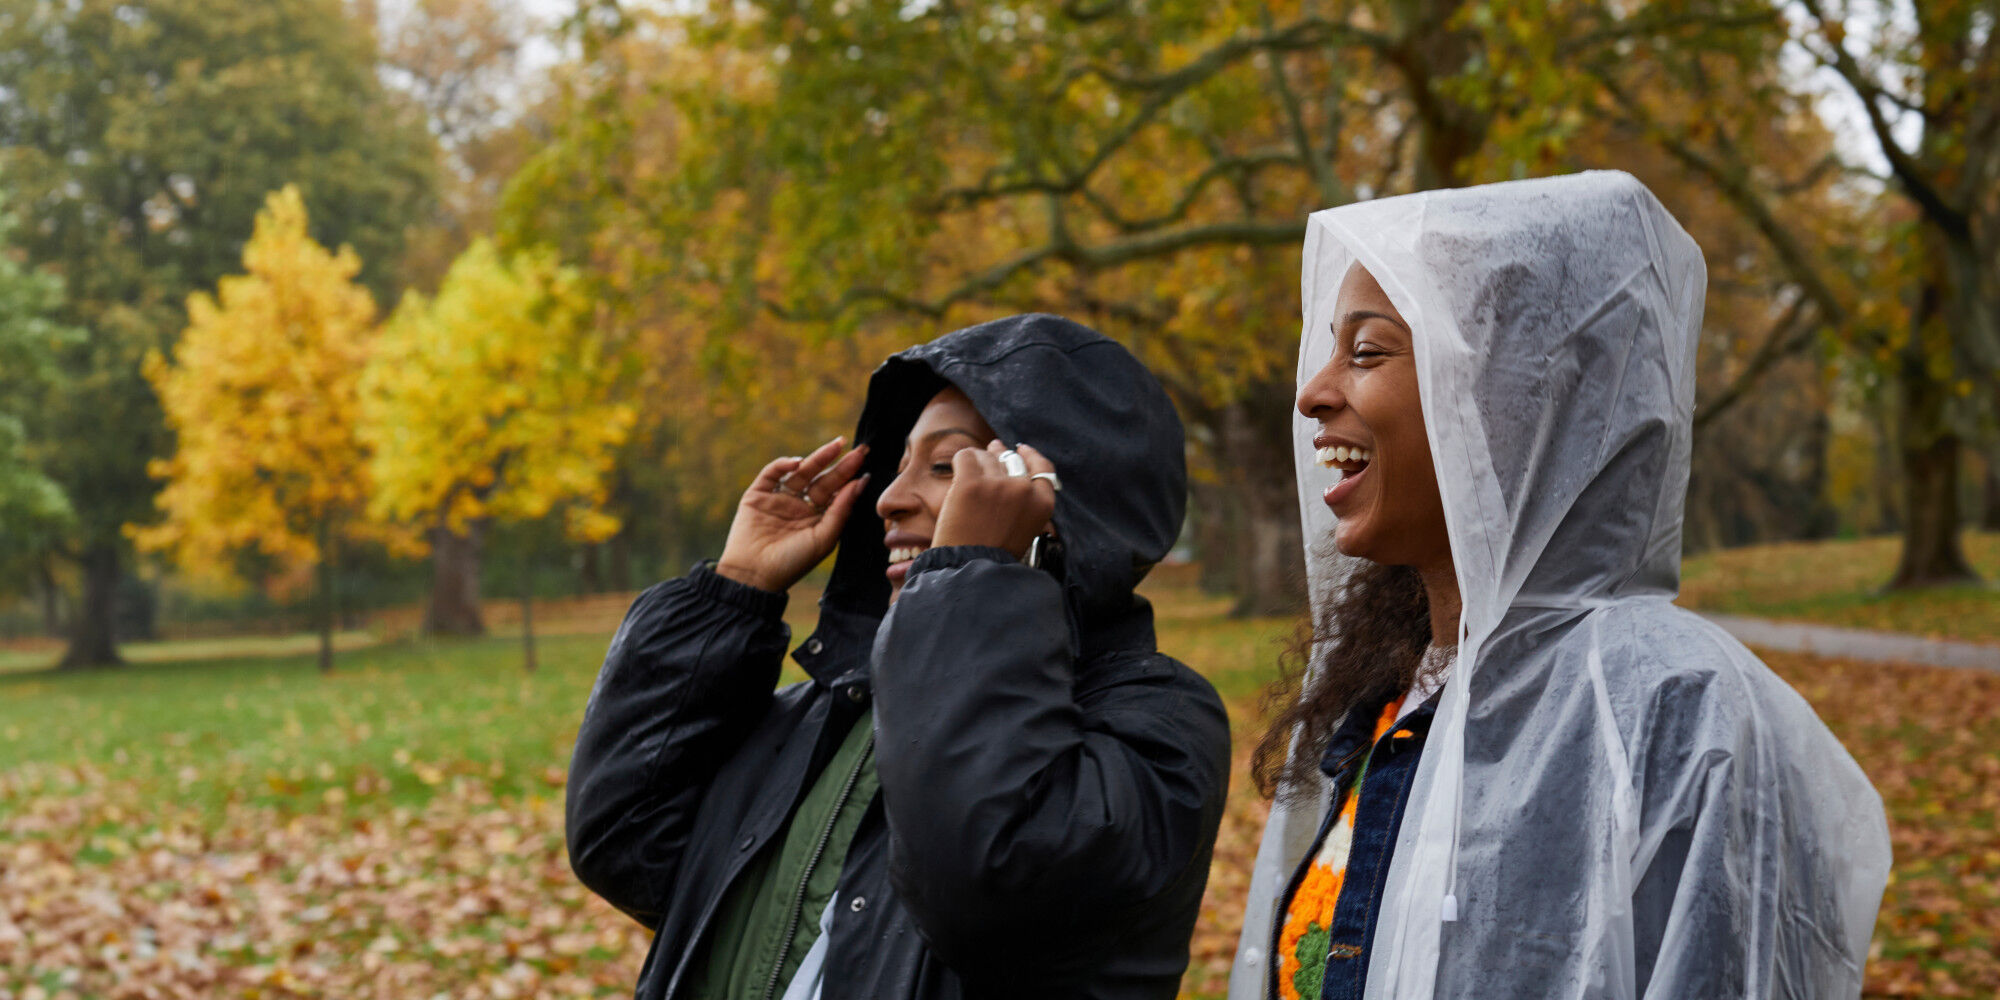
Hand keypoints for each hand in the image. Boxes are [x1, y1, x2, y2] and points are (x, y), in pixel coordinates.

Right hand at [715, 437, 869, 592]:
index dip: (850, 477)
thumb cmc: (792, 563)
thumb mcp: (824, 538)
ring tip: (835, 446)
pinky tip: (797, 464)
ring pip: (801, 472)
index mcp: (817, 518)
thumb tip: (860, 483)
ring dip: (817, 458)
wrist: (754, 575)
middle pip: (823, 479)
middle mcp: (800, 506)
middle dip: (840, 464)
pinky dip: (783, 465)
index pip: (837, 492)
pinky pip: (771, 474)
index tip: (865, 462)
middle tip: (859, 449)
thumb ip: (841, 510)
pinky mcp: (757, 495)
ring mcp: (779, 499)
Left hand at [932, 440, 1057, 557]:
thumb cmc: (994, 554)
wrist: (970, 570)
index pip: (1042, 467)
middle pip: (1011, 460)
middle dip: (1001, 454)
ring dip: (978, 464)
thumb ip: (1025, 500)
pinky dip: (962, 461)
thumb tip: (1009, 463)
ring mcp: (997, 484)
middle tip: (993, 448)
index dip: (1031, 455)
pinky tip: (959, 470)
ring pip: (987, 457)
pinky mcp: (970, 483)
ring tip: (970, 478)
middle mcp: (1023, 489)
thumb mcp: (1025, 528)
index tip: (1021, 449)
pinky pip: (966, 456)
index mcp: (1041, 503)